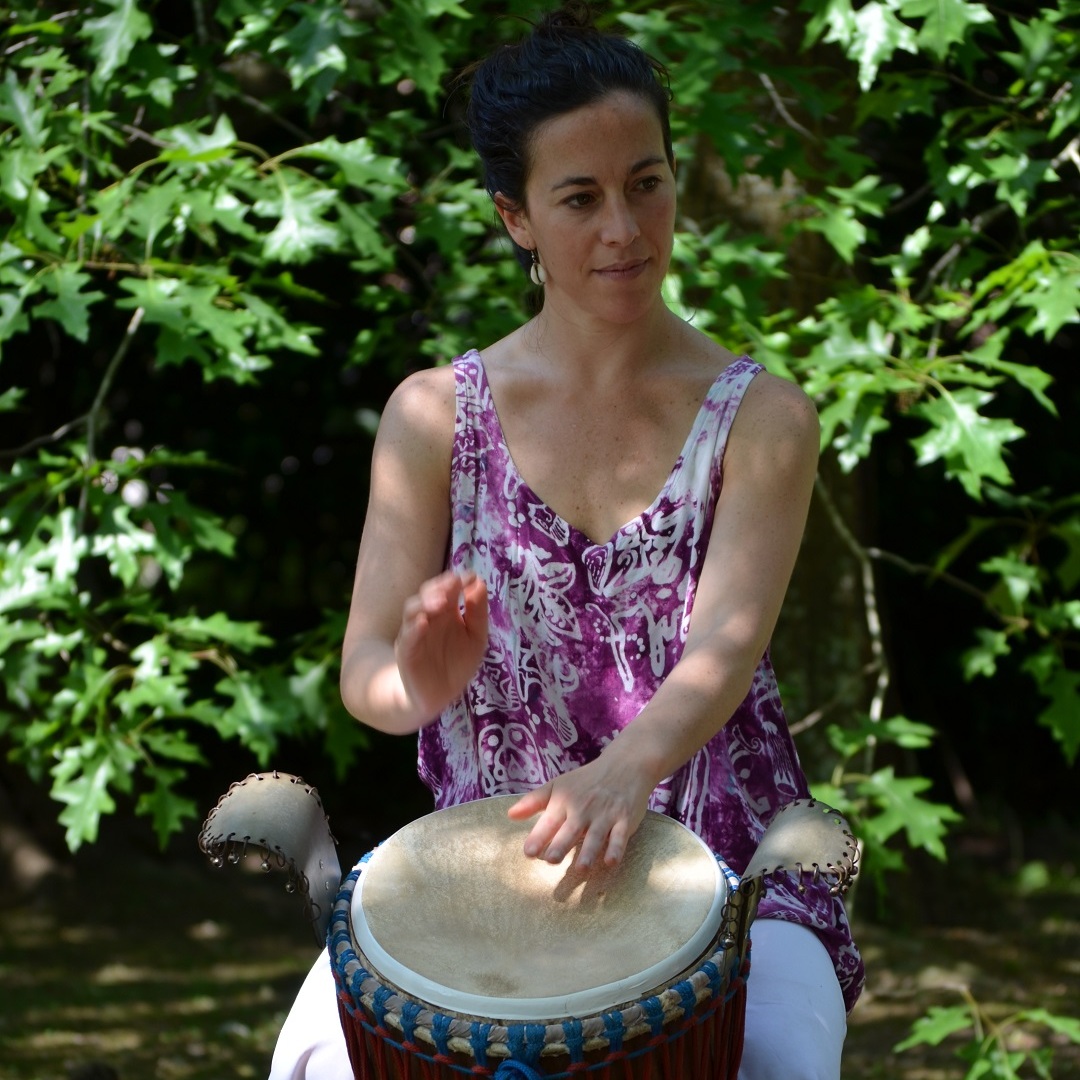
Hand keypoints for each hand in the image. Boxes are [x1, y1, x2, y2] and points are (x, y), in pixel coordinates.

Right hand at [395, 570, 488, 718]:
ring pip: (413, 610)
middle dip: (440, 587)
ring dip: (426, 603)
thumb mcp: (476, 638)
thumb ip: (478, 613)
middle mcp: (428, 618)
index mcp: (446, 611)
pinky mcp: (406, 652)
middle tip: (453, 583)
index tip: (470, 576)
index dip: (457, 581)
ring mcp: (415, 633)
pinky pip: (407, 638)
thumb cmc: (456, 663)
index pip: (447, 589)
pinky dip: (414, 629)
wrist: (437, 696)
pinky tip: (423, 623)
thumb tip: (479, 584)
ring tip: (441, 601)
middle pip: (428, 594)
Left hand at [506, 751, 653, 869]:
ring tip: (580, 868)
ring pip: (596, 835)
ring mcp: (605, 814)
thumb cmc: (585, 780)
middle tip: (551, 860)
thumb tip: (510, 815)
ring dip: (588, 851)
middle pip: (571, 829)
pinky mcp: (624, 819)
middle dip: (561, 845)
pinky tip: (610, 861)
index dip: (539, 836)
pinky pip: (620, 836)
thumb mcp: (558, 785)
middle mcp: (584, 808)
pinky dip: (616, 848)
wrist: (624, 765)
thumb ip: (533, 801)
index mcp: (565, 800)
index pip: (549, 821)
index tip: (529, 852)